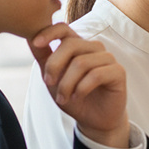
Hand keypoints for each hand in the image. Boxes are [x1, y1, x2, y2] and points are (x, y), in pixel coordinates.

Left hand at [30, 24, 129, 148]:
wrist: (93, 120)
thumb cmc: (73, 97)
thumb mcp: (53, 79)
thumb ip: (44, 58)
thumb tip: (29, 38)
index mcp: (78, 46)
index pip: (64, 28)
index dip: (49, 32)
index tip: (36, 43)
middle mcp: (94, 48)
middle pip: (70, 45)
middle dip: (55, 65)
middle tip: (49, 83)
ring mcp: (108, 58)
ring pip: (81, 62)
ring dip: (67, 83)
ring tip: (63, 98)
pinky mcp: (118, 72)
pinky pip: (96, 75)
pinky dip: (81, 89)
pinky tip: (77, 97)